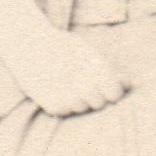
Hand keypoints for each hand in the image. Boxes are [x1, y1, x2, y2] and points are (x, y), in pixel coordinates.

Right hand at [3, 21, 131, 119]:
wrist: (26, 44)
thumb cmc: (60, 46)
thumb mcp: (86, 51)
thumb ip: (108, 69)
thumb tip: (129, 83)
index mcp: (95, 68)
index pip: (114, 93)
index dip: (111, 91)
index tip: (104, 86)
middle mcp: (83, 84)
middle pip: (100, 103)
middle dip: (96, 95)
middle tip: (82, 82)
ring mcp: (68, 97)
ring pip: (83, 108)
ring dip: (80, 100)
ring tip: (67, 84)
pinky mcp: (53, 106)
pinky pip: (67, 111)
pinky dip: (64, 103)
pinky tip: (56, 89)